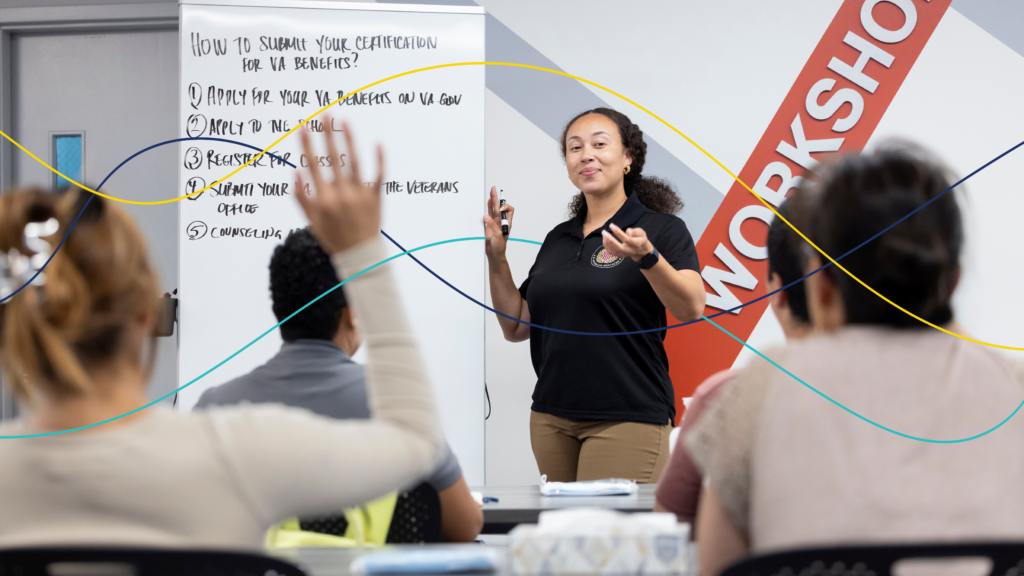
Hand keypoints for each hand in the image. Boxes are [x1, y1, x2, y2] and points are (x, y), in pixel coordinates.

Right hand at [294, 117, 383, 253]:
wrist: (360, 255)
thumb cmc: (333, 237)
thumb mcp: (311, 220)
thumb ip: (301, 197)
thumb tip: (295, 172)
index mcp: (323, 199)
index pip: (313, 166)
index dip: (307, 145)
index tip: (304, 126)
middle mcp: (341, 194)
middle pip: (333, 158)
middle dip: (328, 134)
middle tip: (325, 114)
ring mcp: (360, 194)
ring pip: (354, 162)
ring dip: (349, 139)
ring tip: (345, 120)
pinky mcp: (376, 197)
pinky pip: (379, 175)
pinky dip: (379, 159)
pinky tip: (377, 142)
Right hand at [482, 186, 514, 260]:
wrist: (494, 254)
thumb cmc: (499, 247)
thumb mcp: (497, 236)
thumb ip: (492, 225)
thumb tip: (486, 216)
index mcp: (506, 223)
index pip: (509, 210)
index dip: (504, 207)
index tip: (499, 210)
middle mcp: (500, 222)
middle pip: (499, 207)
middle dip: (497, 198)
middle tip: (493, 189)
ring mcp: (494, 223)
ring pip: (493, 209)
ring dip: (492, 201)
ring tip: (490, 192)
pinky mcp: (488, 226)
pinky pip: (487, 214)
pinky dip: (487, 208)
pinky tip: (487, 202)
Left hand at [602, 223, 653, 262]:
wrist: (641, 250)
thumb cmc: (640, 238)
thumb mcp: (641, 232)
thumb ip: (635, 231)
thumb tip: (628, 231)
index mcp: (636, 244)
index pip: (627, 239)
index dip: (618, 232)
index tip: (612, 225)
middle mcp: (630, 250)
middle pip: (619, 248)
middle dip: (610, 240)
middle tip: (604, 232)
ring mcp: (624, 254)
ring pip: (614, 251)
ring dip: (607, 242)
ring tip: (604, 234)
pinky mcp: (620, 256)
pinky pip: (612, 253)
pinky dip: (606, 246)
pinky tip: (605, 239)